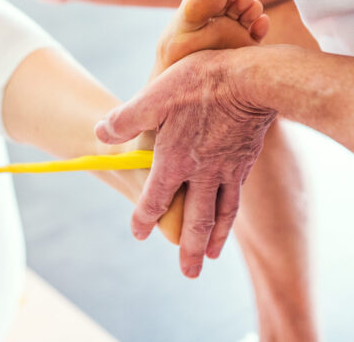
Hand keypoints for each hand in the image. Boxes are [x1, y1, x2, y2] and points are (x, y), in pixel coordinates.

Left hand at [95, 48, 275, 277]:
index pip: (155, 199)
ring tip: (210, 257)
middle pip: (194, 220)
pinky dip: (230, 217)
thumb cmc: (201, 84)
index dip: (144, 218)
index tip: (139, 233)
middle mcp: (202, 173)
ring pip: (220, 215)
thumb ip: (126, 119)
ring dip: (213, 239)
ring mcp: (227, 170)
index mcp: (175, 160)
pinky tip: (229, 219)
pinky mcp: (245, 162)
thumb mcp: (155, 95)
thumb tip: (100, 133)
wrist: (253, 80)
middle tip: (188, 273)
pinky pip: (236, 198)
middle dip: (188, 249)